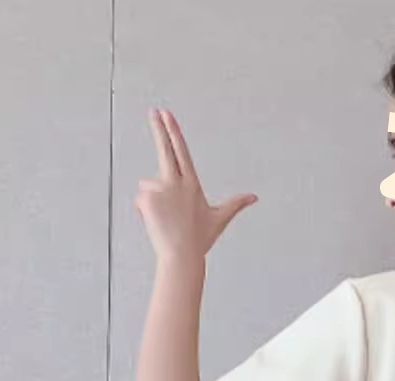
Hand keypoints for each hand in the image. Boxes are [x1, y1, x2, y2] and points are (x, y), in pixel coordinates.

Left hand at [135, 108, 255, 263]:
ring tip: (165, 220)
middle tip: (153, 110)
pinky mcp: (147, 198)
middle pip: (165, 149)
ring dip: (152, 200)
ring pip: (148, 185)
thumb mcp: (220, 219)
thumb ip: (236, 204)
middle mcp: (177, 181)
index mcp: (192, 183)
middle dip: (159, 128)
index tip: (167, 115)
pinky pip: (140, 199)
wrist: (181, 256)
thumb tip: (254, 197)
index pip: (181, 151)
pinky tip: (156, 222)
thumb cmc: (200, 239)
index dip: (174, 131)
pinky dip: (144, 210)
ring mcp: (161, 189)